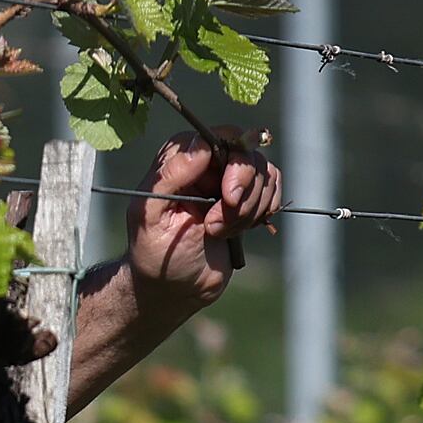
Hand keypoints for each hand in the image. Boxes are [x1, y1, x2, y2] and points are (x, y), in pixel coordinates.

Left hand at [124, 135, 281, 313]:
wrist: (177, 285)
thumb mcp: (149, 216)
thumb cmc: (155, 252)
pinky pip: (273, 187)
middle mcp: (206, 161)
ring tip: (218, 232)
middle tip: (217, 224)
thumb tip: (200, 146)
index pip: (220, 136)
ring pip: (265, 173)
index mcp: (178, 157)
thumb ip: (169, 177)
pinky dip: (263, 211)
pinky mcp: (248, 196)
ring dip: (248, 209)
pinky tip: (239, 230)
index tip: (228, 197)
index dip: (233, 163)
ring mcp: (229, 177)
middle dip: (243, 192)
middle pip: (248, 153)